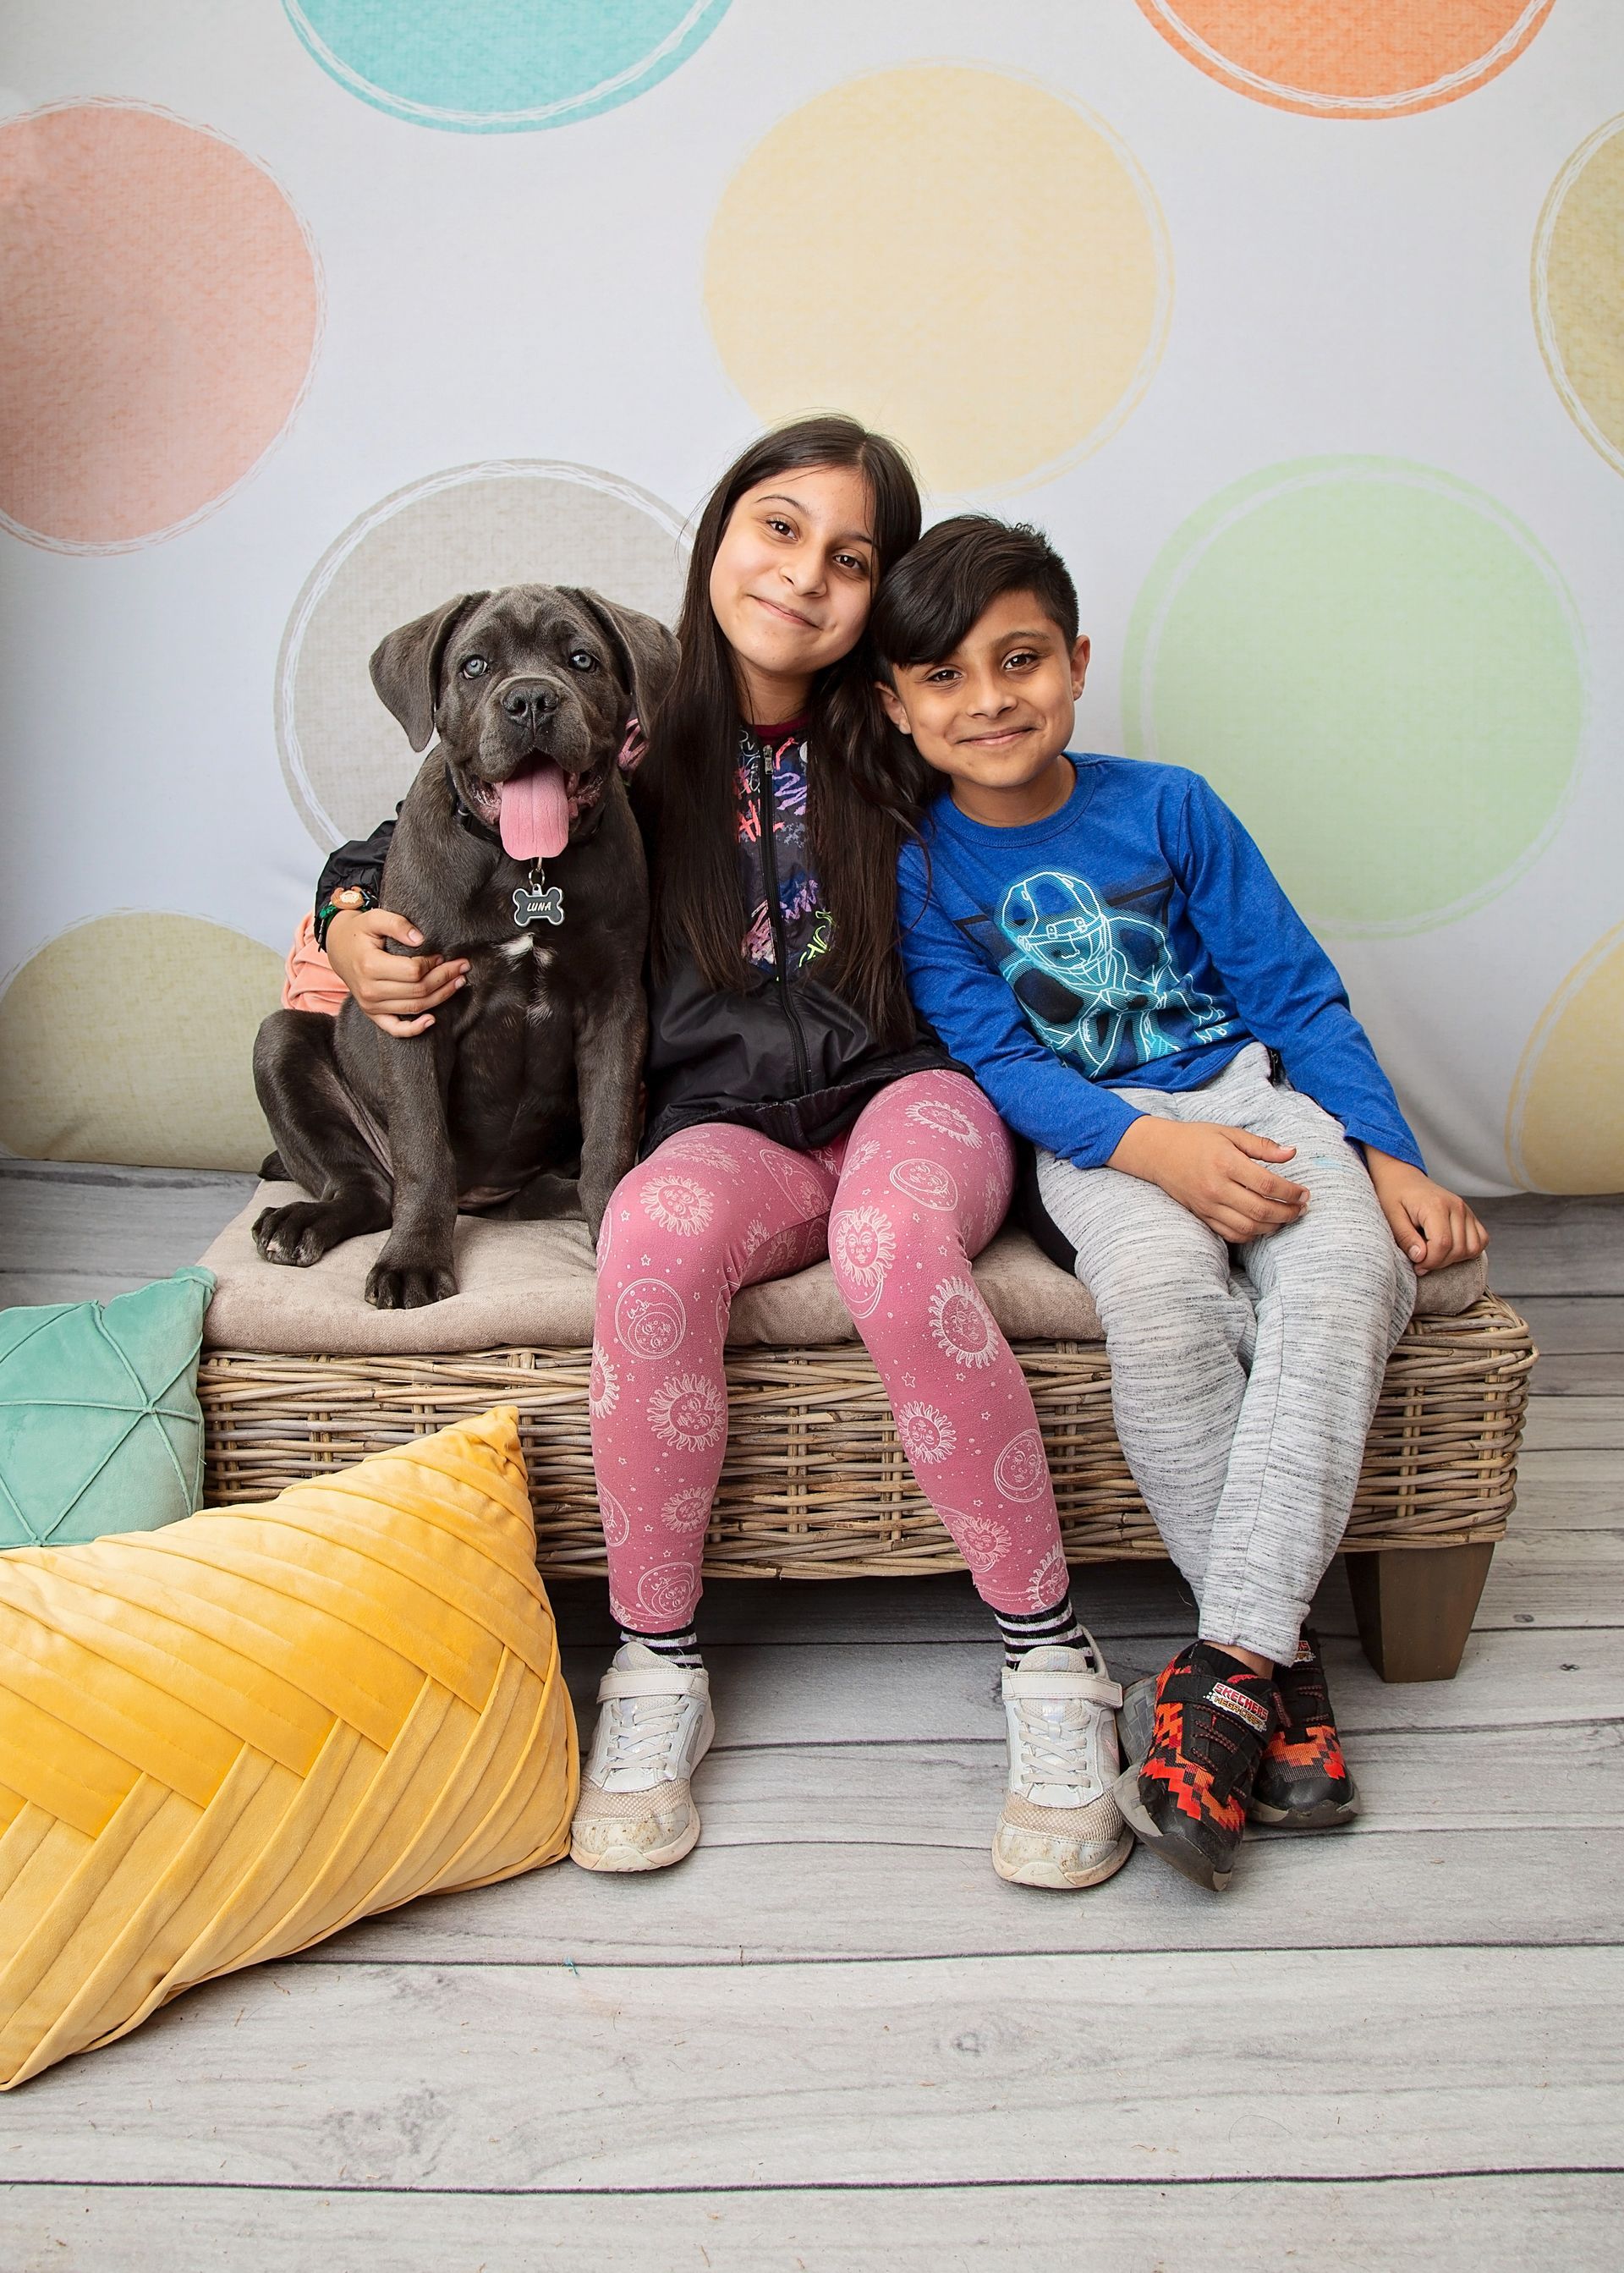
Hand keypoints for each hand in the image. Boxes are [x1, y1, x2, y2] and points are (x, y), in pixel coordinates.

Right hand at [324, 907, 467, 1036]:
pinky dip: (414, 1029)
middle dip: (445, 978)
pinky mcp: (373, 1014)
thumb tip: (420, 939)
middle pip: (418, 990)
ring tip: (458, 983)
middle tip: (463, 967)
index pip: (413, 971)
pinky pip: (395, 1029)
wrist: (339, 948)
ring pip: (415, 1007)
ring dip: (441, 997)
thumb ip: (397, 924)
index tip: (443, 955)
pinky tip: (432, 1021)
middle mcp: (370, 990)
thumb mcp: (374, 918)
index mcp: (370, 966)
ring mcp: (371, 1006)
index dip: (433, 964)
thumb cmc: (359, 932)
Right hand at [1108, 1116, 1309, 1242]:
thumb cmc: (1196, 1139)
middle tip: (1302, 1208)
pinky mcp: (1203, 1216)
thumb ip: (1262, 1145)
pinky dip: (1252, 1234)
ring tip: (1287, 1217)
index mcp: (1226, 1163)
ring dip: (1273, 1226)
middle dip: (1288, 1212)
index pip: (1267, 1184)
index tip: (1304, 1193)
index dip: (1291, 1192)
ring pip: (1248, 1226)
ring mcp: (1208, 1205)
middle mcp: (1216, 1187)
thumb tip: (1292, 1153)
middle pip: (1260, 1209)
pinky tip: (1263, 1225)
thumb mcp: (1229, 1133)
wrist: (1158, 1153)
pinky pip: (1232, 1233)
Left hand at [1364, 1149, 1486, 1274]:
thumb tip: (1420, 1258)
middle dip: (1439, 1263)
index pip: (1442, 1244)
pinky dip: (1468, 1250)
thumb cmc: (1394, 1195)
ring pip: (1473, 1247)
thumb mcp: (1391, 1216)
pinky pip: (1481, 1239)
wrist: (1403, 1178)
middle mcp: (1456, 1206)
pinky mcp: (1470, 1215)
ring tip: (1434, 1255)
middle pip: (1459, 1249)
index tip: (1417, 1265)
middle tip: (1421, 1263)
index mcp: (1436, 1205)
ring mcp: (1466, 1210)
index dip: (1431, 1261)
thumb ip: (1406, 1237)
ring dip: (1454, 1259)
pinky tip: (1448, 1250)